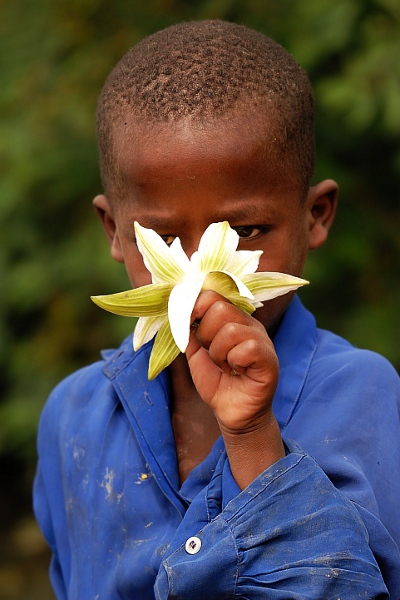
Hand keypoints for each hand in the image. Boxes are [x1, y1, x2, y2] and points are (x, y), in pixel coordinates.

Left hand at [186, 291, 284, 487]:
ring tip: (224, 366)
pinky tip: (237, 372)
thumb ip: (189, 330)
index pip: (212, 295)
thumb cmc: (216, 381)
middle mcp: (248, 324)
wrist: (231, 412)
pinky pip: (246, 348)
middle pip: (220, 308)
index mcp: (232, 318)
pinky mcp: (268, 358)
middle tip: (212, 354)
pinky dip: (233, 362)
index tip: (188, 324)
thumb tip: (179, 310)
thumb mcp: (195, 352)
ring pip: (230, 330)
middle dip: (205, 334)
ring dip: (218, 353)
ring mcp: (261, 339)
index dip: (195, 307)